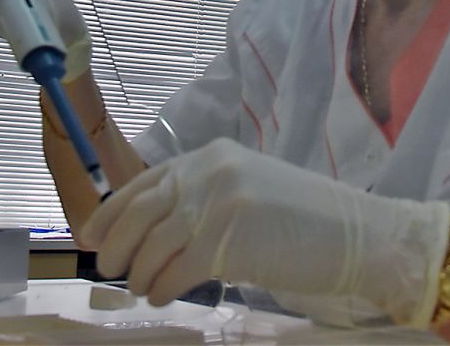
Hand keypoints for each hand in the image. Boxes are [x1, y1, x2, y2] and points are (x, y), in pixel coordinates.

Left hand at [79, 138, 449, 325]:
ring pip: (153, 244)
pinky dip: (162, 287)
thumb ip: (204, 196)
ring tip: (141, 287)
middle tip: (106, 268)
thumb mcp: (249, 190)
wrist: (359, 235)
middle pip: (141, 210)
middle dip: (114, 243)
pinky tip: (163, 295)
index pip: (147, 181)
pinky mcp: (228, 242)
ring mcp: (220, 204)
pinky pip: (175, 270)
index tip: (90, 233)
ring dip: (139, 272)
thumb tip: (152, 228)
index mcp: (214, 155)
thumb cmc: (307, 220)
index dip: (111, 209)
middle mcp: (211, 171)